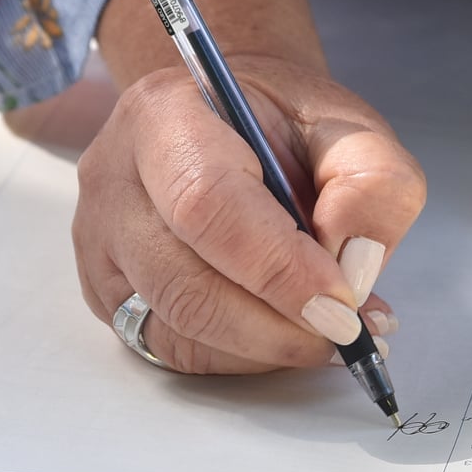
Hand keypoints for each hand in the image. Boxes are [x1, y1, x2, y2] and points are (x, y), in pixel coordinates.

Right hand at [74, 55, 424, 373]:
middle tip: (348, 333)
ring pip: (175, 328)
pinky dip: (239, 356)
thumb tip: (356, 264)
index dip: (278, 268)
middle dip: (276, 327)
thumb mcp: (347, 124)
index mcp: (164, 115)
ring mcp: (99, 242)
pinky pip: (171, 348)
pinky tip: (284, 334)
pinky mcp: (105, 291)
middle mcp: (114, 180)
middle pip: (183, 283)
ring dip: (263, 348)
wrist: (227, 119)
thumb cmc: (281, 123)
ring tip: (329, 333)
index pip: (206, 204)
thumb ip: (372, 181)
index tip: (344, 304)